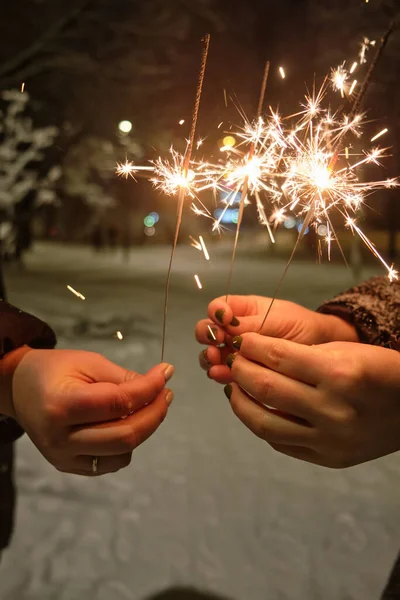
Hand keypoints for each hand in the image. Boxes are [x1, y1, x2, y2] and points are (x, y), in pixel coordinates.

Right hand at [7, 349, 173, 475]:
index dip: (149, 388)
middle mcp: (61, 439)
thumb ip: (123, 378)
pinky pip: (111, 463)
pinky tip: (125, 423)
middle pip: (125, 436)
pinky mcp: (68, 466)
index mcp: (62, 406)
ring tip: (147, 406)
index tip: (166, 373)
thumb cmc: (55, 370)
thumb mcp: (88, 363)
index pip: (118, 403)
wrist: (19, 388)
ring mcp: (63, 457)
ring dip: (143, 430)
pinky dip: (126, 445)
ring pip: (122, 454)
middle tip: (166, 394)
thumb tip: (159, 384)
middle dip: (155, 414)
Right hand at [195, 295, 357, 382]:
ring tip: (216, 360)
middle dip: (207, 335)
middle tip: (215, 342)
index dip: (216, 312)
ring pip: (212, 352)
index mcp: (243, 309)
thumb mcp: (278, 320)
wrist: (322, 349)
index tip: (224, 320)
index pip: (218, 306)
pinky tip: (221, 375)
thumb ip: (251, 324)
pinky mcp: (241, 371)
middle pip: (208, 329)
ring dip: (210, 356)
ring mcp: (236, 351)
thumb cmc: (302, 327)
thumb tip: (225, 325)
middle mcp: (235, 330)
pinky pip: (224, 371)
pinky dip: (219, 373)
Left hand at [225, 333, 399, 467]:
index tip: (241, 341)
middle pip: (266, 388)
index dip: (251, 346)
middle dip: (240, 369)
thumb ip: (301, 355)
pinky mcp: (327, 459)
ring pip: (264, 423)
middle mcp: (333, 409)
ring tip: (234, 386)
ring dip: (239, 401)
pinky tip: (254, 409)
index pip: (278, 356)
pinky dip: (260, 424)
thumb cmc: (377, 370)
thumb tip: (254, 355)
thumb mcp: (345, 350)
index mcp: (339, 373)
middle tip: (233, 360)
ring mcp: (329, 440)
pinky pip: (280, 443)